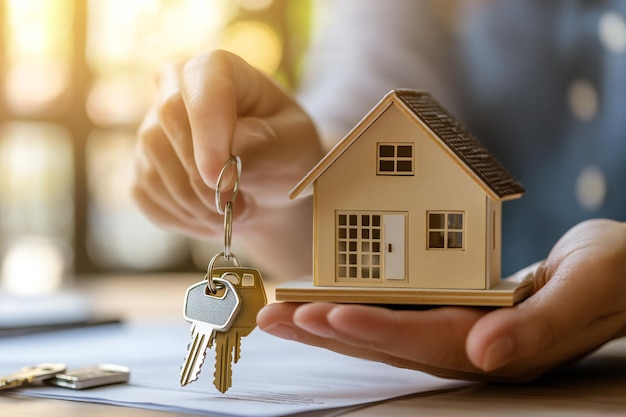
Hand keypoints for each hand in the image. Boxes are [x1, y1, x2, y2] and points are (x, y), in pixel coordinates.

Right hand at [132, 50, 323, 279]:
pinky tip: (212, 216)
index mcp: (219, 70)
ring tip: (236, 211)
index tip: (220, 176)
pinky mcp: (142, 167)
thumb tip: (234, 148)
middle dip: (202, 179)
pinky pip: (148, 195)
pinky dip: (185, 218)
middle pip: (164, 126)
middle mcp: (175, 90)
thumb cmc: (284, 156)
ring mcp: (152, 129)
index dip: (208, 130)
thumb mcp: (296, 148)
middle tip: (238, 205)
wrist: (267, 189)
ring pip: (153, 167)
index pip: (201, 86)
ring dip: (197, 205)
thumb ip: (268, 146)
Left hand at [258, 219, 625, 380]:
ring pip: (387, 333)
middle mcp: (473, 346)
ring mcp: (462, 332)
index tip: (324, 316)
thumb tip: (486, 354)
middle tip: (276, 318)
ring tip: (284, 313)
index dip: (374, 330)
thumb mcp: (589, 287)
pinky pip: (401, 313)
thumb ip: (540, 323)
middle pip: (390, 344)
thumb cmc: (615, 273)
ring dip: (333, 325)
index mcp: (501, 343)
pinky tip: (330, 300)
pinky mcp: (457, 314)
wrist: (623, 271)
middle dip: (330, 333)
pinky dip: (361, 308)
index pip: (425, 341)